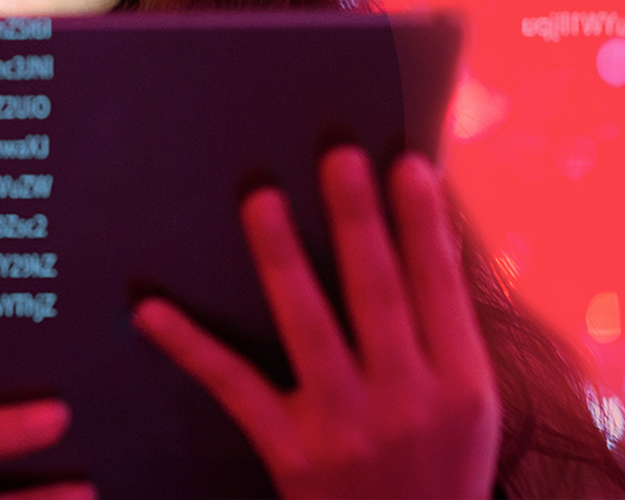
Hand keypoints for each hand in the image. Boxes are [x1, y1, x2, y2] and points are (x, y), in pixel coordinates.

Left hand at [133, 149, 498, 499]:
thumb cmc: (439, 472)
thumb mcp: (472, 411)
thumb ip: (447, 334)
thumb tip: (425, 242)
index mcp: (462, 386)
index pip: (441, 289)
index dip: (425, 226)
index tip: (407, 166)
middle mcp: (408, 403)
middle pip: (379, 294)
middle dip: (358, 221)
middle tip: (338, 155)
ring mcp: (346, 429)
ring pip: (308, 327)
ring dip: (282, 259)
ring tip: (261, 200)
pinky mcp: (291, 454)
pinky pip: (235, 387)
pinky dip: (191, 346)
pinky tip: (152, 310)